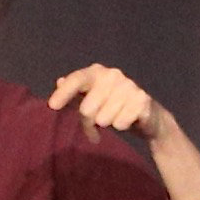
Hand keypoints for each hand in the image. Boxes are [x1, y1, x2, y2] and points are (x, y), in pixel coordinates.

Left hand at [48, 62, 169, 141]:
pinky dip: (121, 126)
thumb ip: (75, 92)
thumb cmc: (112, 107)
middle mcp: (113, 75)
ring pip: (103, 119)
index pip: (77, 79)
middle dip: (88, 124)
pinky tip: (127, 119)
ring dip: (107, 125)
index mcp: (97, 73)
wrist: (147, 115)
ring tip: (114, 120)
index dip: (64, 92)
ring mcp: (129, 86)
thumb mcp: (91, 100)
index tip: (52, 106)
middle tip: (95, 127)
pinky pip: (120, 124)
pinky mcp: (142, 100)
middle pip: (87, 109)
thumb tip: (59, 81)